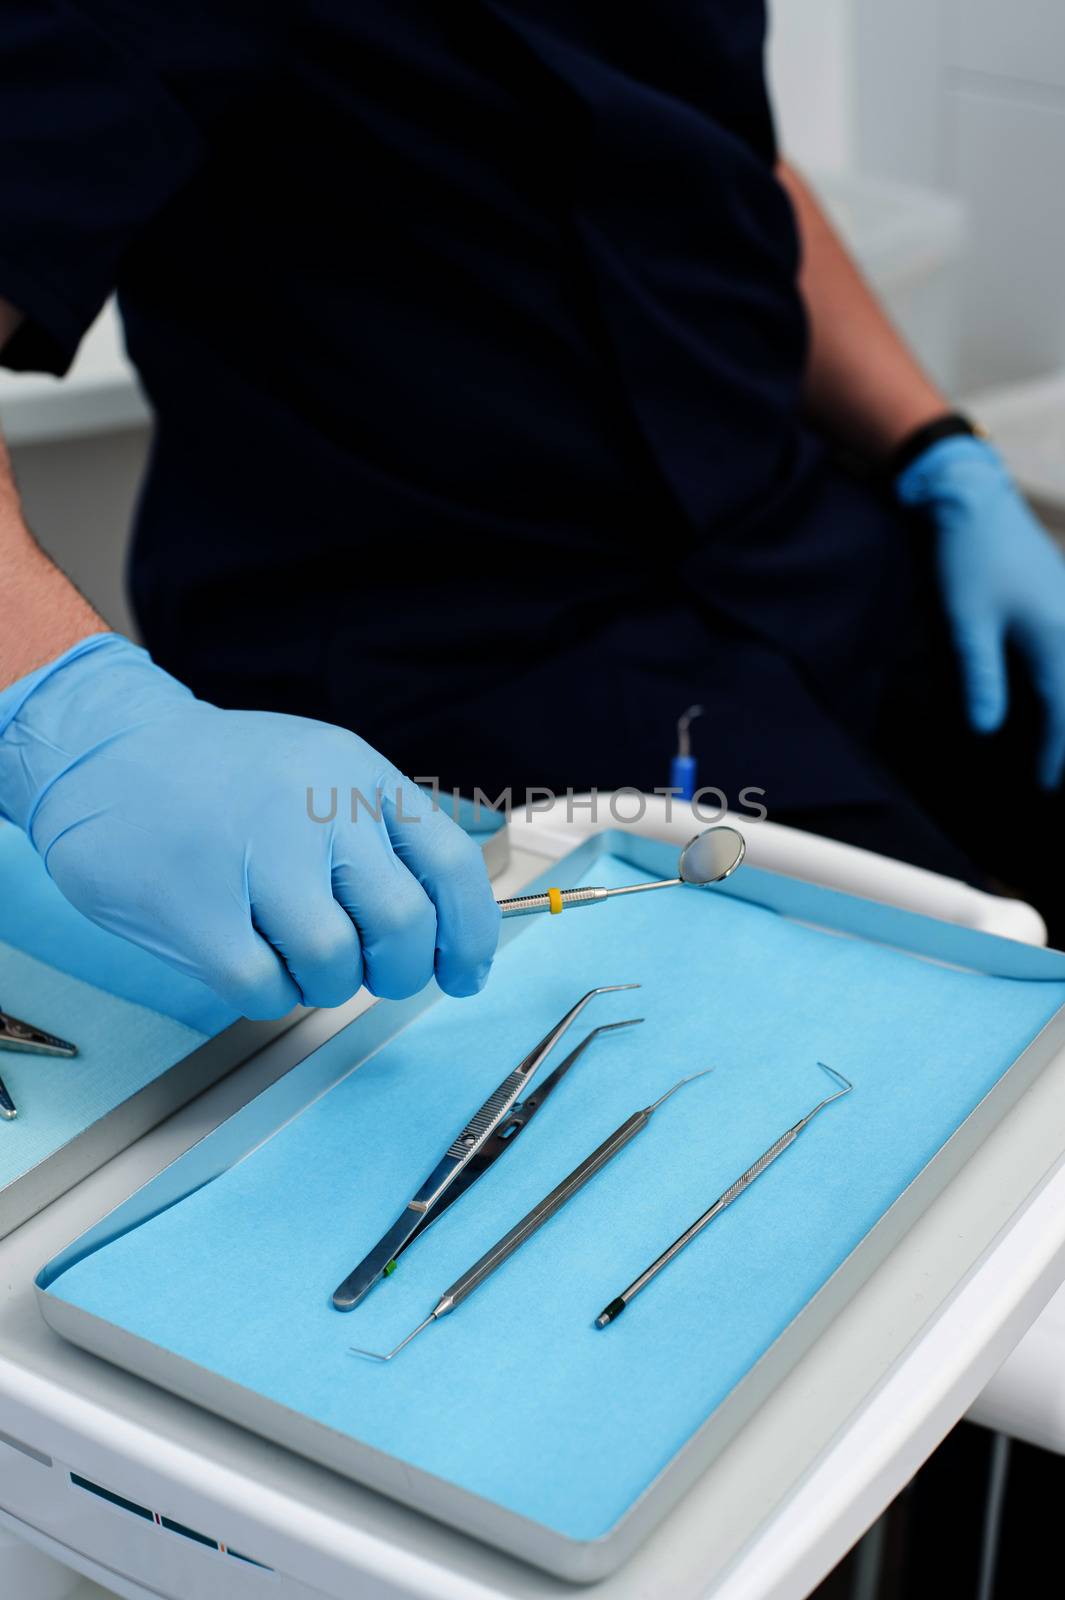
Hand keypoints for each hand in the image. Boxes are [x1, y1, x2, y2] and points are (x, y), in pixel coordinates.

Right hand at [0, 635, 499, 1015]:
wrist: (105, 752)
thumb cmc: (223, 775)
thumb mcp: (321, 764)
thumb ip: (389, 824)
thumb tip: (469, 878)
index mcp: (357, 774)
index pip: (449, 866)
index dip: (471, 934)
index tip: (465, 972)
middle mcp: (315, 809)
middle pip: (403, 924)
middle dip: (402, 971)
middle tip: (378, 975)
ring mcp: (255, 858)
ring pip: (335, 964)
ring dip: (329, 983)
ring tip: (298, 956)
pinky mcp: (197, 910)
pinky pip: (266, 989)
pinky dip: (271, 995)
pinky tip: (251, 961)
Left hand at [897, 435, 1064, 787]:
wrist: (972, 496)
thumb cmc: (967, 557)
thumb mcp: (965, 621)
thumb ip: (980, 676)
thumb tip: (986, 729)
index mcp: (1056, 637)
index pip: (1062, 710)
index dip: (1056, 752)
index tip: (1047, 785)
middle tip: (1055, 776)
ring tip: (1059, 740)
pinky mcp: (1059, 596)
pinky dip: (1063, 682)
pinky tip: (1054, 692)